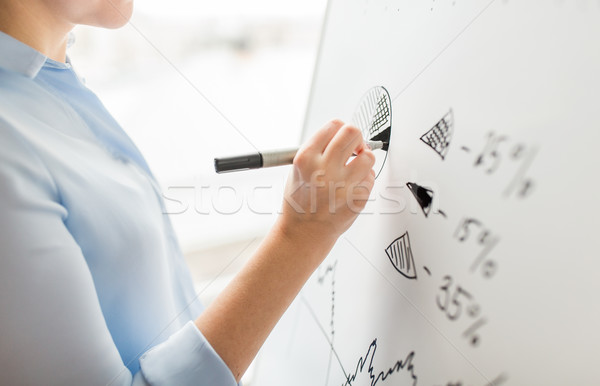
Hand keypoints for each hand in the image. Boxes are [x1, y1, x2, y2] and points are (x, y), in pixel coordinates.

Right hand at [280, 119, 375, 245]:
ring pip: (368, 156)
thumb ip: (318, 149)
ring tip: (354, 168)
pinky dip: (364, 179)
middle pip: (353, 133)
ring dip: (363, 159)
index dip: (340, 129)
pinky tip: (351, 186)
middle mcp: (324, 169)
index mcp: (306, 158)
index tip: (341, 136)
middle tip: (354, 147)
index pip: (334, 125)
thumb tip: (340, 134)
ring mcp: (343, 184)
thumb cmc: (301, 201)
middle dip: (356, 138)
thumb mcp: (297, 169)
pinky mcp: (358, 198)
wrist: (304, 232)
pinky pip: (370, 178)